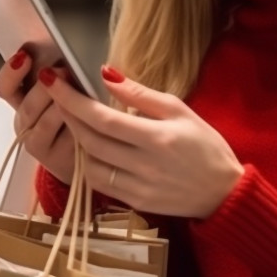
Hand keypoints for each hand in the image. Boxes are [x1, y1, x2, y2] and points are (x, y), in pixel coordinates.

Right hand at [0, 50, 75, 184]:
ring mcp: (37, 144)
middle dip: (44, 87)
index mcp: (23, 103)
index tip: (24, 56)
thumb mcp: (67, 90)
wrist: (92, 154)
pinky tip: (84, 114)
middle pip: (26, 106)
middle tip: (62, 71)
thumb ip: (58, 75)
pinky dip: (71, 124)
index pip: (5, 88)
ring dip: (58, 104)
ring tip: (75, 89)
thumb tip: (62, 51)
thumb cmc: (79, 115)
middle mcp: (25, 124)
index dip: (10, 73)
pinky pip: (62, 139)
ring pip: (42, 122)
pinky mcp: (53, 159)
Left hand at [40, 66, 244, 217]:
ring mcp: (137, 188)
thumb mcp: (179, 110)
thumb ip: (140, 94)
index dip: (72, 100)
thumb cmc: (206, 146)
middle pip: (91, 140)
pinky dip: (88, 163)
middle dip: (67, 114)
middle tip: (56, 93)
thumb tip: (105, 74)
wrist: (223, 193)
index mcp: (157, 138)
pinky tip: (89, 147)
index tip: (52, 80)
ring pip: (90, 163)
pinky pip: (99, 183)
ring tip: (73, 118)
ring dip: (76, 139)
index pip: (102, 118)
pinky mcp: (134, 203)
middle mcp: (144, 166)